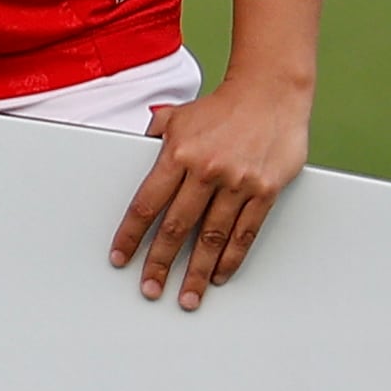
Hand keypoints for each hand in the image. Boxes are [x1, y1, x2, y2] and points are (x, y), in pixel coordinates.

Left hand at [113, 70, 309, 308]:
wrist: (271, 93)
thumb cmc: (221, 107)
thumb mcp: (177, 117)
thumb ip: (154, 140)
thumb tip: (132, 154)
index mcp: (177, 154)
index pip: (146, 204)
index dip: (131, 235)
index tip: (120, 258)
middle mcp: (206, 171)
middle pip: (176, 228)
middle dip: (160, 263)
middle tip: (150, 289)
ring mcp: (238, 183)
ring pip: (212, 237)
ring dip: (198, 272)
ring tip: (187, 297)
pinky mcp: (266, 191)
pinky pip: (245, 232)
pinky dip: (231, 257)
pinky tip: (220, 275)